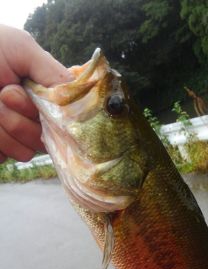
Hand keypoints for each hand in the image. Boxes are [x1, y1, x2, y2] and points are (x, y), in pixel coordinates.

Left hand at [0, 25, 69, 162]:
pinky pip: (5, 157)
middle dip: (19, 118)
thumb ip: (53, 72)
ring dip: (3, 127)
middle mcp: (36, 120)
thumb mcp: (23, 49)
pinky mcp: (1, 150)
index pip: (66, 122)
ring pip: (25, 152)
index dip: (47, 114)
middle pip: (45, 141)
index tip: (16, 92)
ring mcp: (17, 137)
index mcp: (46, 98)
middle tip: (2, 93)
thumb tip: (77, 98)